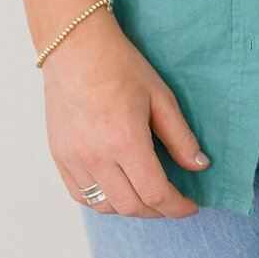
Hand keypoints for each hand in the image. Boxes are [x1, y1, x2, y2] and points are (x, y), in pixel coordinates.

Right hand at [41, 11, 208, 216]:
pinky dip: (103, 201)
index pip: (155, 193)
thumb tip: (199, 166)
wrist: (75, 47)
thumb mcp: (161, 97)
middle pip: (132, 206)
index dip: (177, 206)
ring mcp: (72, 158)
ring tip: (147, 196)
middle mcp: (95, 156)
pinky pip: (81, 195)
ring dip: (131, 208)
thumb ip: (181, 137)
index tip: (191, 206)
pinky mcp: (58, 155)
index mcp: (124, 140)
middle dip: (158, 210)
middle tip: (173, 201)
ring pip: (105, 206)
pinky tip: (118, 189)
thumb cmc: (119, 66)